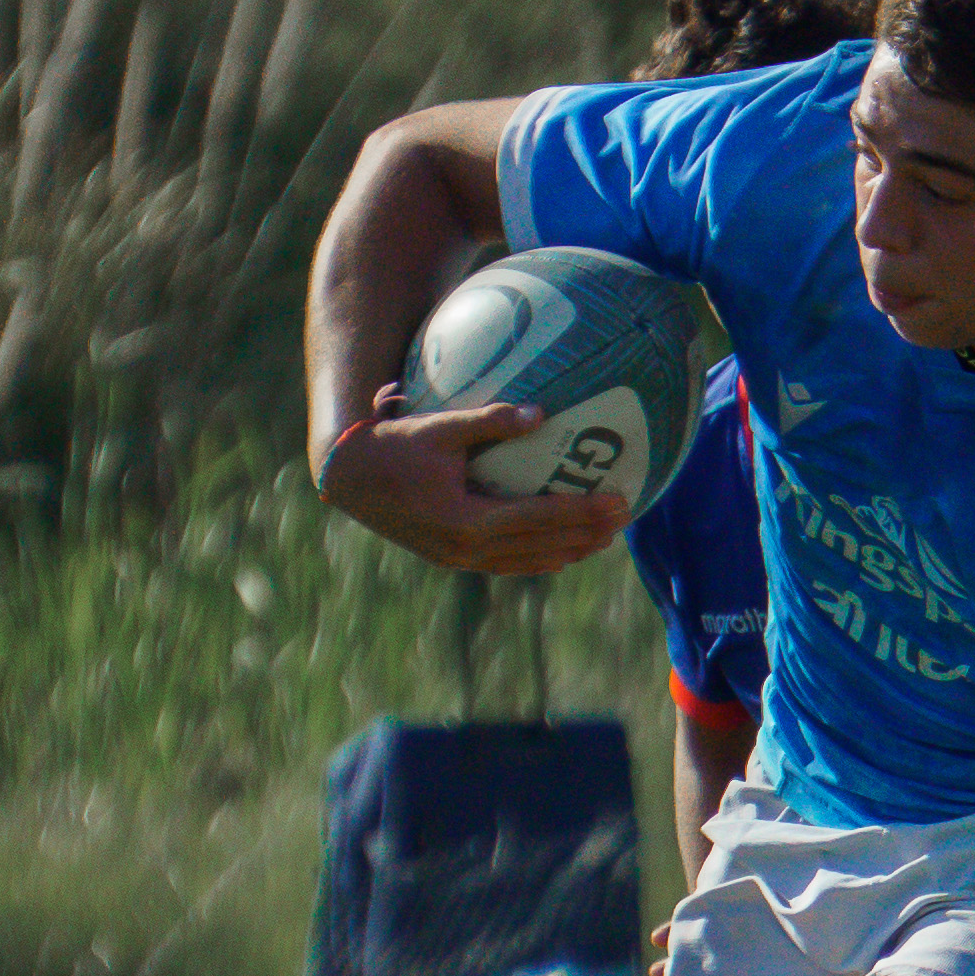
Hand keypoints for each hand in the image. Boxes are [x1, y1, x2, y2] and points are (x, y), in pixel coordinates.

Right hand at [317, 387, 645, 576]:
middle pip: (543, 546)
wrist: (349, 478)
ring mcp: (459, 559)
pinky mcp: (451, 558)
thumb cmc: (394, 444)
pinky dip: (538, 559)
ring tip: (603, 540)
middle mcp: (467, 549)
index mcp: (468, 520)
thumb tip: (541, 412)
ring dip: (568, 551)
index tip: (619, 501)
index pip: (541, 518)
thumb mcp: (440, 426)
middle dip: (587, 534)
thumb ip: (491, 420)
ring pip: (527, 562)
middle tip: (625, 519)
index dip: (583, 512)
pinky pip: (506, 563)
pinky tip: (560, 554)